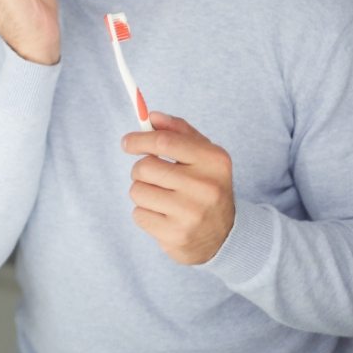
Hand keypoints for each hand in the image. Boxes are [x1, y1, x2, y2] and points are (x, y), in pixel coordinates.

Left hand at [122, 111, 234, 264]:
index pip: (164, 142)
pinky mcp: (177, 236)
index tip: (127, 142)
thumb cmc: (206, 185)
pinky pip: (138, 215)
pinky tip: (163, 215)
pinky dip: (144, 213)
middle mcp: (205, 187)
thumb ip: (178, 130)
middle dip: (140, 169)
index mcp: (214, 160)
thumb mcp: (203, 154)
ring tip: (160, 196)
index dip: (139, 139)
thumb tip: (152, 116)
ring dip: (142, 191)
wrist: (225, 235)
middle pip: (146, 167)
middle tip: (150, 175)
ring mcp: (192, 214)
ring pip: (137, 191)